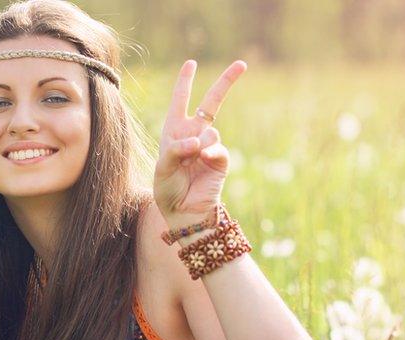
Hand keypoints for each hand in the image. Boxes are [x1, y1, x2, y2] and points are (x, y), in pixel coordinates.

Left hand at [153, 59, 246, 222]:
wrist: (183, 211)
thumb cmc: (168, 189)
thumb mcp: (162, 167)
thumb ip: (175, 150)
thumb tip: (198, 141)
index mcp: (175, 131)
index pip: (180, 101)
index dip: (185, 82)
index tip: (191, 63)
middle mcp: (194, 134)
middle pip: (211, 102)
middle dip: (226, 82)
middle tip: (242, 64)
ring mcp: (209, 146)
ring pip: (210, 131)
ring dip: (199, 144)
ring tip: (191, 160)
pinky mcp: (220, 160)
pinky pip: (217, 148)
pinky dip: (209, 153)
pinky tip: (202, 160)